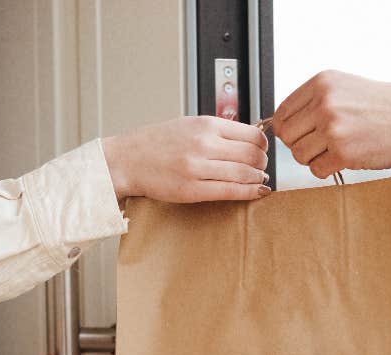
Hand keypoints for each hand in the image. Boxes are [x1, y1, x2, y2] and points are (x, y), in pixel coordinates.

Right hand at [102, 116, 270, 202]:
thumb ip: (217, 130)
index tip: (263, 150)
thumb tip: (248, 138)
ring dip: (258, 179)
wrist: (126, 160)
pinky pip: (231, 191)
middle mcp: (204, 144)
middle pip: (253, 154)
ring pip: (245, 174)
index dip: (264, 145)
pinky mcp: (192, 190)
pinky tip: (256, 192)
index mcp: (205, 124)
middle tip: (262, 167)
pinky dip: (249, 192)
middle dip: (263, 163)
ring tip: (259, 180)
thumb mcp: (188, 124)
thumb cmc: (155, 143)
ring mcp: (198, 168)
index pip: (252, 133)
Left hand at [272, 71, 390, 179]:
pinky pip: (316, 170)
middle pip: (287, 136)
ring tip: (334, 150)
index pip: (281, 113)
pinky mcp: (344, 152)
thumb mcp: (342, 87)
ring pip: (299, 155)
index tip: (300, 134)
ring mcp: (334, 128)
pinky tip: (343, 158)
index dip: (288, 129)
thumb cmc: (379, 105)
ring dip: (314, 158)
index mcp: (321, 83)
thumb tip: (283, 125)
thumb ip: (312, 101)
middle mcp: (324, 103)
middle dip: (300, 144)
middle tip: (320, 144)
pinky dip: (327, 169)